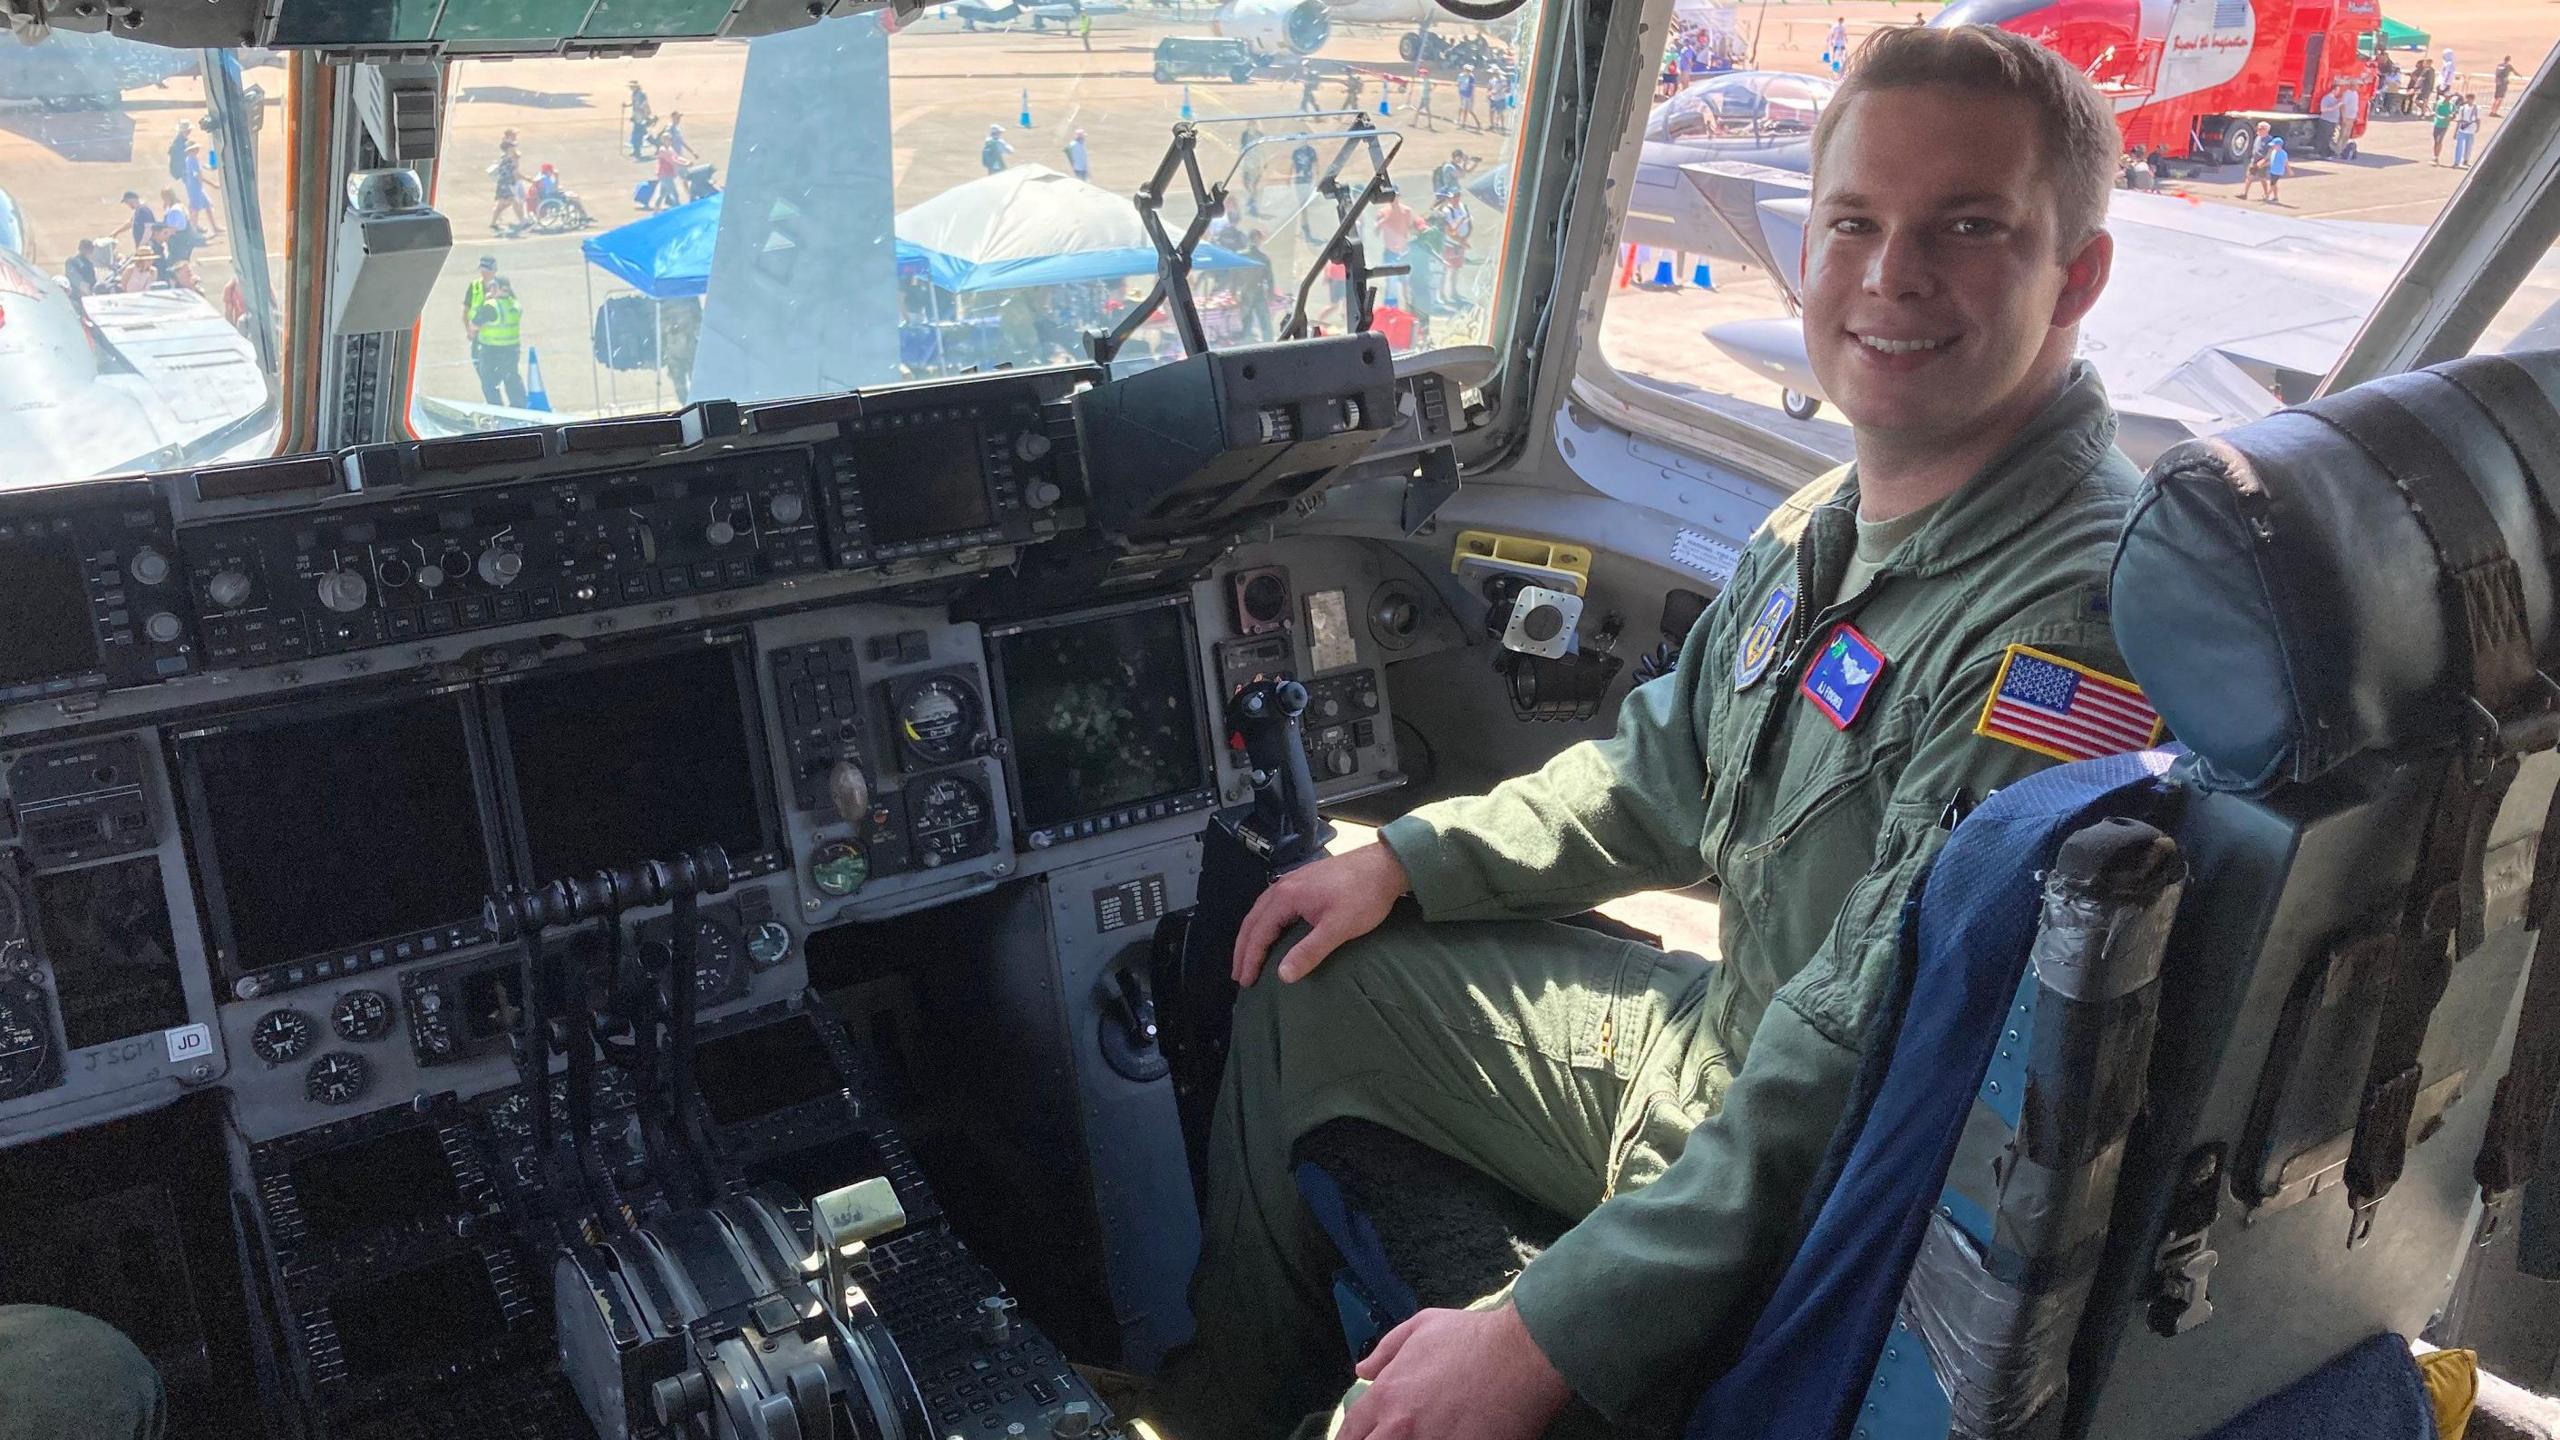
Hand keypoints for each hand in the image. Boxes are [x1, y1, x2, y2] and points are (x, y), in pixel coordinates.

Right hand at [1230, 841, 1407, 986]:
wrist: (1385, 865)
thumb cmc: (1364, 896)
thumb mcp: (1338, 928)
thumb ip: (1309, 952)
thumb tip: (1282, 976)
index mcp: (1286, 896)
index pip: (1259, 933)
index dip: (1250, 959)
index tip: (1246, 981)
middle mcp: (1283, 886)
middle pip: (1253, 920)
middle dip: (1244, 949)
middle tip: (1239, 975)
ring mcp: (1293, 880)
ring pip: (1261, 911)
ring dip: (1252, 935)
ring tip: (1248, 956)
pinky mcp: (1304, 881)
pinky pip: (1272, 904)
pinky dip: (1264, 922)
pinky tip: (1270, 930)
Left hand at [1339, 1303, 1570, 1439]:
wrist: (1522, 1355)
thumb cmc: (1473, 1337)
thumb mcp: (1422, 1326)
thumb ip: (1386, 1350)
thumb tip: (1363, 1370)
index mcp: (1387, 1395)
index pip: (1351, 1432)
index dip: (1351, 1439)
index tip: (1359, 1439)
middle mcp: (1400, 1428)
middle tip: (1385, 1439)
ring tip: (1419, 1438)